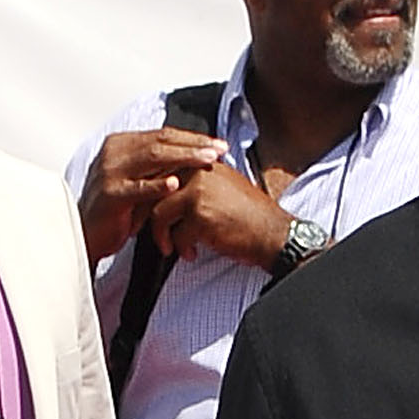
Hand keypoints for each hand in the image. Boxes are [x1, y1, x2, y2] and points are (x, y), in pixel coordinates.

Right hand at [77, 129, 228, 263]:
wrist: (88, 234)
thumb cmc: (118, 209)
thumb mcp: (139, 180)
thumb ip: (159, 166)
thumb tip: (195, 154)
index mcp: (121, 144)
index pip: (162, 134)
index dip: (192, 137)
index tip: (217, 144)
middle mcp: (114, 152)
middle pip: (160, 141)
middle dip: (194, 144)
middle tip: (219, 149)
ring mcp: (110, 172)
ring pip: (152, 158)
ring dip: (183, 158)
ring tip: (206, 161)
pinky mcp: (110, 194)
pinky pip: (137, 188)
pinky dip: (157, 185)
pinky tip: (175, 184)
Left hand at [148, 159, 293, 272]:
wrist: (273, 233)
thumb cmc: (251, 217)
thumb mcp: (223, 187)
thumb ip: (198, 183)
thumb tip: (170, 193)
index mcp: (202, 164)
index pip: (163, 173)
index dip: (150, 194)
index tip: (145, 210)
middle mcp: (198, 172)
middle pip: (154, 190)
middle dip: (145, 214)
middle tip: (145, 230)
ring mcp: (198, 192)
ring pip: (159, 213)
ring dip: (161, 235)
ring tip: (169, 247)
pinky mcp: (200, 215)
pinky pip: (176, 234)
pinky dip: (180, 248)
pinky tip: (190, 254)